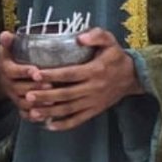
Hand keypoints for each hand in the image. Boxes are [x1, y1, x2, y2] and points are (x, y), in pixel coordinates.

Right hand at [0, 31, 49, 121]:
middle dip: (35, 88)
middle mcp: (8, 85)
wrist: (2, 76)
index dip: (24, 72)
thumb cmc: (11, 58)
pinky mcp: (18, 106)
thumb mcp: (7, 48)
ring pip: (23, 103)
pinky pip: (24, 114)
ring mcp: (13, 96)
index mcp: (5, 69)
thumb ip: (8, 42)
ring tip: (52, 100)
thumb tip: (5, 34)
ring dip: (37, 103)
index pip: (13, 71)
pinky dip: (34, 116)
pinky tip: (47, 115)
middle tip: (50, 86)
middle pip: (20, 89)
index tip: (36, 70)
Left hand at [21, 29, 142, 131]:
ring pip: (69, 109)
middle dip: (45, 96)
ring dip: (50, 112)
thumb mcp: (110, 40)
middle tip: (27, 95)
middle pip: (66, 94)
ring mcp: (94, 101)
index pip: (69, 74)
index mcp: (95, 70)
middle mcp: (93, 88)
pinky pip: (79, 119)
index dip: (52, 75)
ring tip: (32, 112)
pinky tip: (49, 126)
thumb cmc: (116, 56)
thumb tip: (80, 38)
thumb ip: (96, 36)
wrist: (133, 76)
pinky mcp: (95, 110)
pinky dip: (64, 124)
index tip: (35, 73)